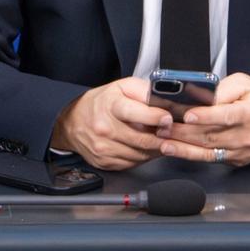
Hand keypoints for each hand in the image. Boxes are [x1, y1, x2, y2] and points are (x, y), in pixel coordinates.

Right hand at [52, 77, 169, 169]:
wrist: (73, 122)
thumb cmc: (101, 103)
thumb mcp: (123, 87)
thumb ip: (145, 91)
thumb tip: (168, 101)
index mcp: (110, 106)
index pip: (134, 113)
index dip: (155, 117)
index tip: (168, 118)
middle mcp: (105, 128)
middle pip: (142, 139)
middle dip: (165, 138)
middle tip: (177, 135)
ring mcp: (105, 148)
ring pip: (142, 154)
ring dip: (158, 149)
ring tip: (166, 140)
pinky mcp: (106, 162)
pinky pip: (135, 163)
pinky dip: (147, 156)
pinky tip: (150, 147)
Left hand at [157, 72, 249, 166]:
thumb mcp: (244, 84)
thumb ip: (222, 89)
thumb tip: (198, 95)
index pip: (228, 115)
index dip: (207, 116)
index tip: (188, 115)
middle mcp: (247, 135)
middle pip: (212, 134)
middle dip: (185, 131)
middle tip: (163, 126)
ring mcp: (241, 151)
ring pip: (208, 149)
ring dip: (183, 146)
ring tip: (164, 140)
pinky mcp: (234, 160)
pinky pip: (210, 158)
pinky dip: (190, 154)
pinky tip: (175, 150)